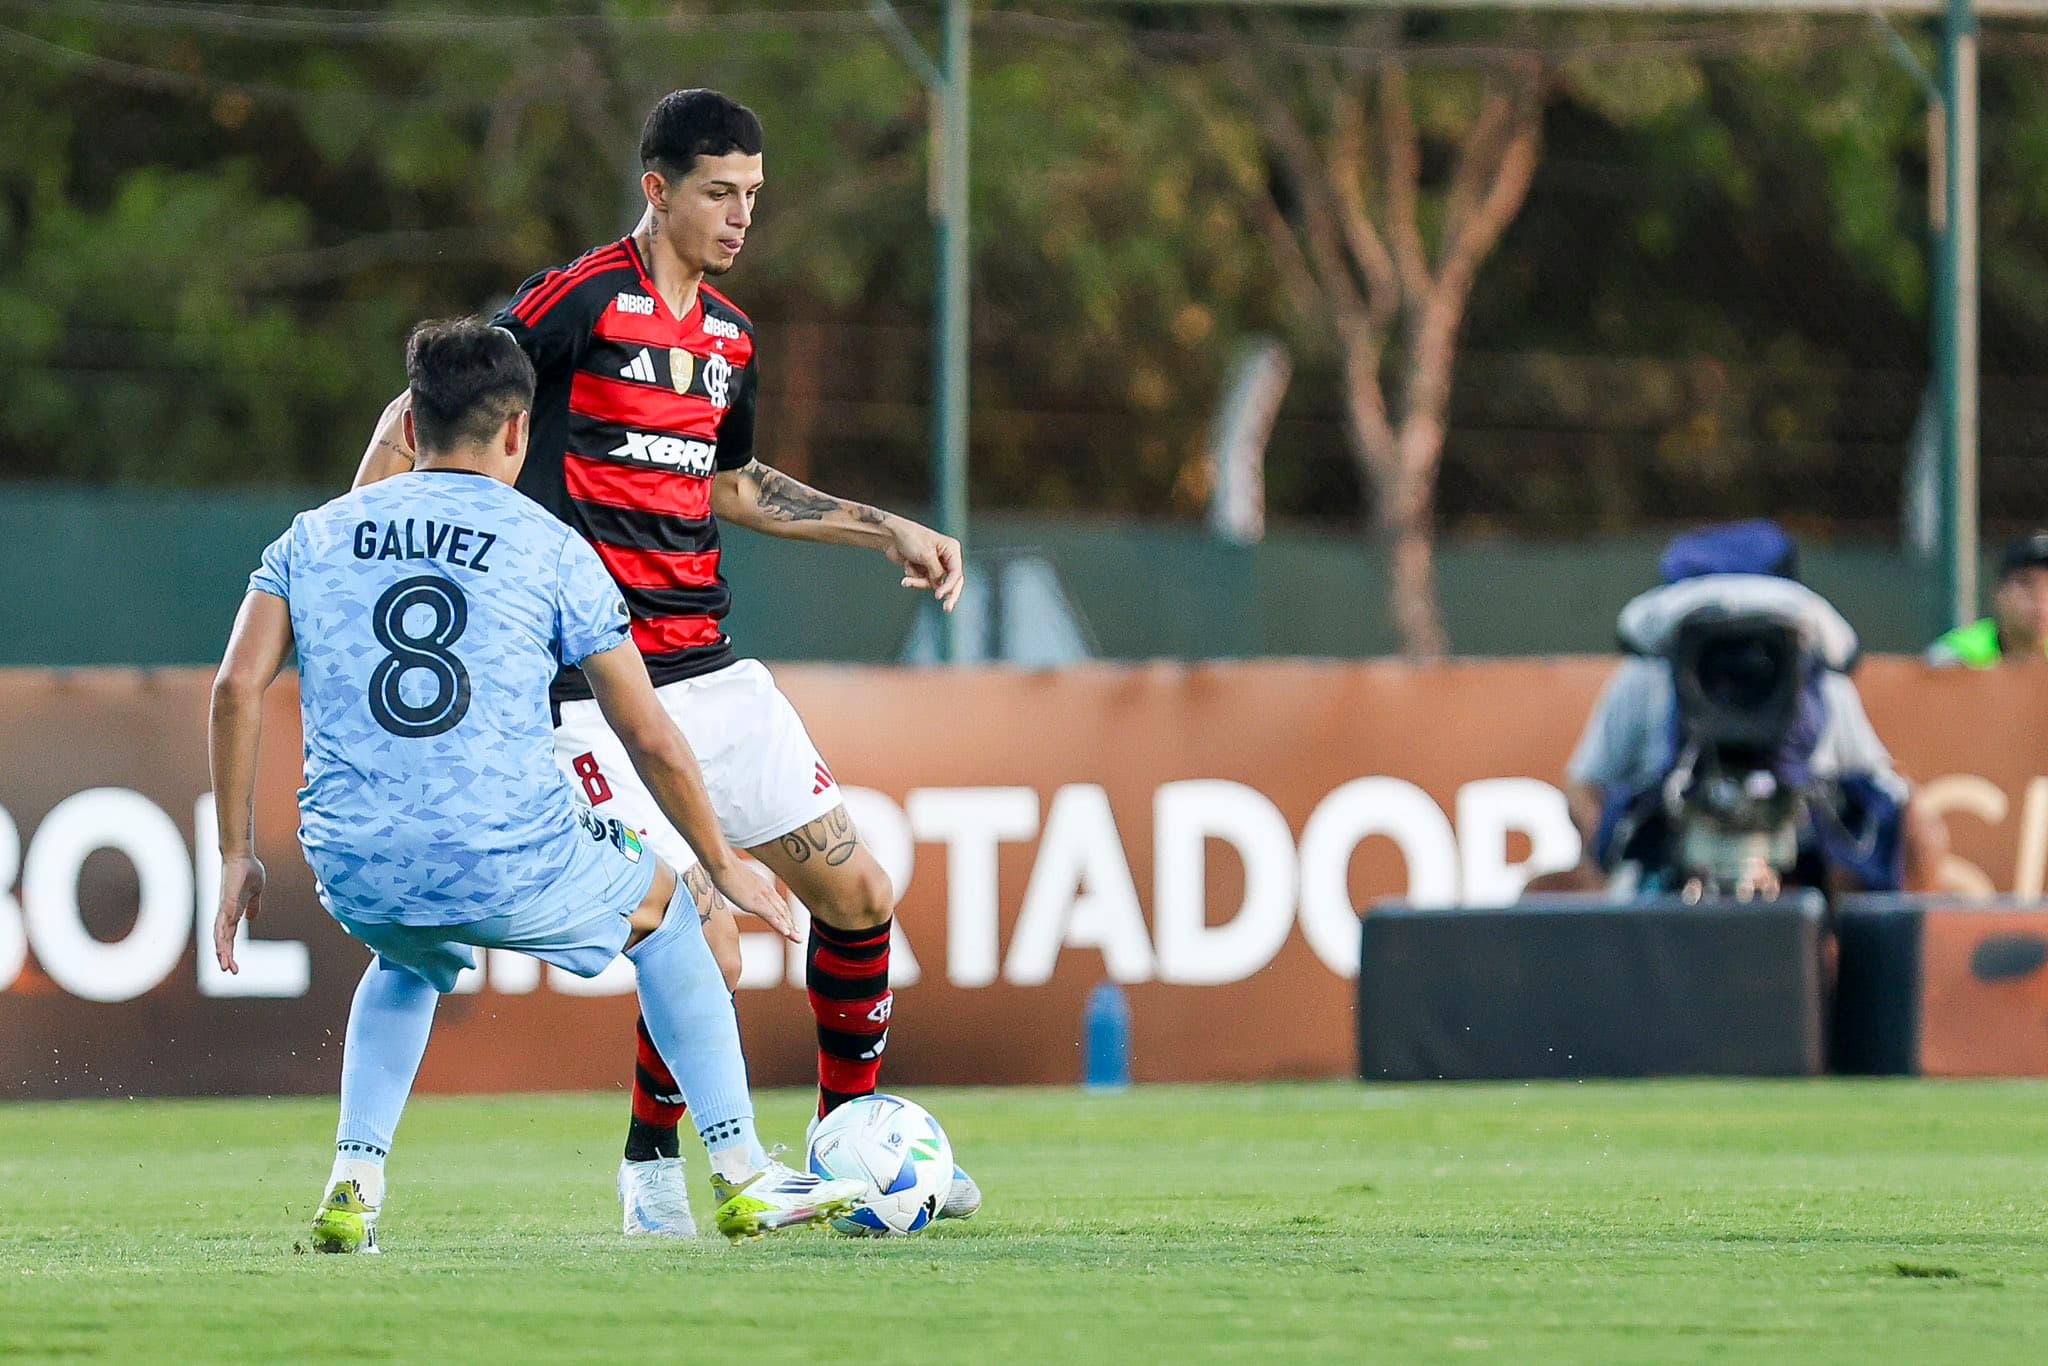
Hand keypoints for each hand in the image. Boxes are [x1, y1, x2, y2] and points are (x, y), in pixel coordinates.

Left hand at [213, 855, 266, 973]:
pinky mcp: (227, 901)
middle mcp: (225, 913)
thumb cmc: (248, 871)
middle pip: (222, 940)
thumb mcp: (255, 893)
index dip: (229, 952)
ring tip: (225, 965)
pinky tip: (223, 944)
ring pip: (221, 934)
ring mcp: (225, 907)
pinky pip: (224, 920)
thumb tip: (251, 918)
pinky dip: (222, 934)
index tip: (233, 967)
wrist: (241, 856)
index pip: (229, 937)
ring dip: (222, 950)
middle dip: (225, 957)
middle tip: (229, 972)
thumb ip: (253, 906)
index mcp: (232, 913)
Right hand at [708, 860, 797, 942]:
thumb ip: (741, 885)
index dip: (785, 914)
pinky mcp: (755, 902)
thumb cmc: (723, 866)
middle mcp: (766, 890)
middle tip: (798, 936)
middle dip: (791, 923)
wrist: (721, 861)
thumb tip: (737, 888)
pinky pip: (771, 916)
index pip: (777, 902)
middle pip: (783, 909)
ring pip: (780, 914)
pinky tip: (787, 933)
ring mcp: (761, 896)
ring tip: (797, 939)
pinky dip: (780, 925)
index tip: (790, 924)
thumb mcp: (736, 877)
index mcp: (762, 884)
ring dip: (790, 928)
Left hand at [884, 519, 964, 612]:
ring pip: (933, 583)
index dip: (949, 586)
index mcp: (951, 549)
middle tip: (947, 609)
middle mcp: (946, 557)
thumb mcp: (925, 556)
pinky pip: (922, 581)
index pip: (956, 573)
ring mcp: (935, 564)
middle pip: (950, 581)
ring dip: (918, 581)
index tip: (939, 596)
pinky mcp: (924, 568)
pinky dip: (913, 577)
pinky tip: (906, 565)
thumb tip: (940, 586)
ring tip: (907, 580)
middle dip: (946, 593)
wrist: (890, 534)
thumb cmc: (910, 538)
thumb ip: (936, 573)